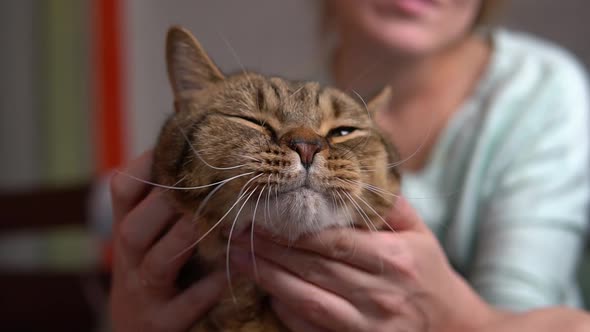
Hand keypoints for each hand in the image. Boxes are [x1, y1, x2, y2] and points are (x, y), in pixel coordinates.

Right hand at [109, 151, 225, 331]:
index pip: (123, 190)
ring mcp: (143, 293)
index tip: (182, 147)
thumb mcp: (150, 235)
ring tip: (215, 220)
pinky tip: (229, 273)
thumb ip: (168, 202)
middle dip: (167, 203)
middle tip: (207, 182)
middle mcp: (128, 260)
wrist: (135, 330)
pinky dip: (204, 290)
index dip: (147, 166)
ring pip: (157, 264)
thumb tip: (210, 155)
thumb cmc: (154, 270)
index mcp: (127, 229)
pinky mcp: (161, 322)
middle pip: (134, 227)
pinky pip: (182, 306)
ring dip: (184, 240)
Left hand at [231, 197, 499, 331]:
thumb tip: (358, 174)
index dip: (294, 230)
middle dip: (271, 250)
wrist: (453, 329)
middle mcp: (382, 294)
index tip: (263, 215)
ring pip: (307, 300)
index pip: (335, 241)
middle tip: (238, 232)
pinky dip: (286, 310)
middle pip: (314, 268)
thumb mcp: (420, 234)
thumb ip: (391, 205)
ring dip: (269, 279)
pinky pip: (313, 328)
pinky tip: (266, 291)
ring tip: (239, 259)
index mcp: (396, 259)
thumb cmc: (430, 275)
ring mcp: (369, 325)